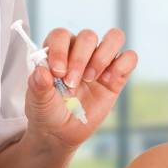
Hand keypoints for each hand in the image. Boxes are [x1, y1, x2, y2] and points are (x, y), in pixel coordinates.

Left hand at [24, 28, 136, 147]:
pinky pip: (129, 58)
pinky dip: (122, 66)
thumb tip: (41, 71)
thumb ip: (38, 85)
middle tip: (72, 83)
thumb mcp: (38, 101)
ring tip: (90, 78)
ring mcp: (100, 62)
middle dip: (80, 59)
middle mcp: (80, 52)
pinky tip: (107, 82)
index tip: (57, 72)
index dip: (60, 49)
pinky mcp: (117, 76)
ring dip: (102, 56)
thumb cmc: (47, 111)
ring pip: (114, 37)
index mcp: (58, 51)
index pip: (61, 35)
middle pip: (88, 36)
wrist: (61, 132)